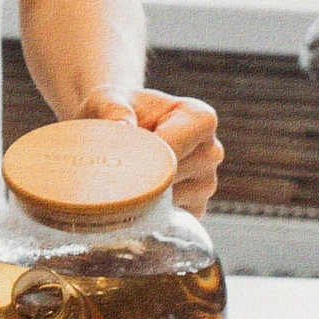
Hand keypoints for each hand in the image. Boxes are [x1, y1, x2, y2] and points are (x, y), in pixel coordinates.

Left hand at [80, 85, 223, 219]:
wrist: (120, 131)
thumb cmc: (117, 111)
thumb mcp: (107, 99)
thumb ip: (112, 107)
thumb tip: (122, 127)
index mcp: (200, 118)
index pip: (175, 146)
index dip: (143, 154)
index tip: (121, 154)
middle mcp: (211, 150)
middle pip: (173, 176)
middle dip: (140, 175)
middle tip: (115, 168)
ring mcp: (207, 182)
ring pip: (170, 199)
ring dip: (143, 194)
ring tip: (126, 176)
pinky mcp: (196, 208)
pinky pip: (171, 218)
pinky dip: (148, 212)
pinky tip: (135, 195)